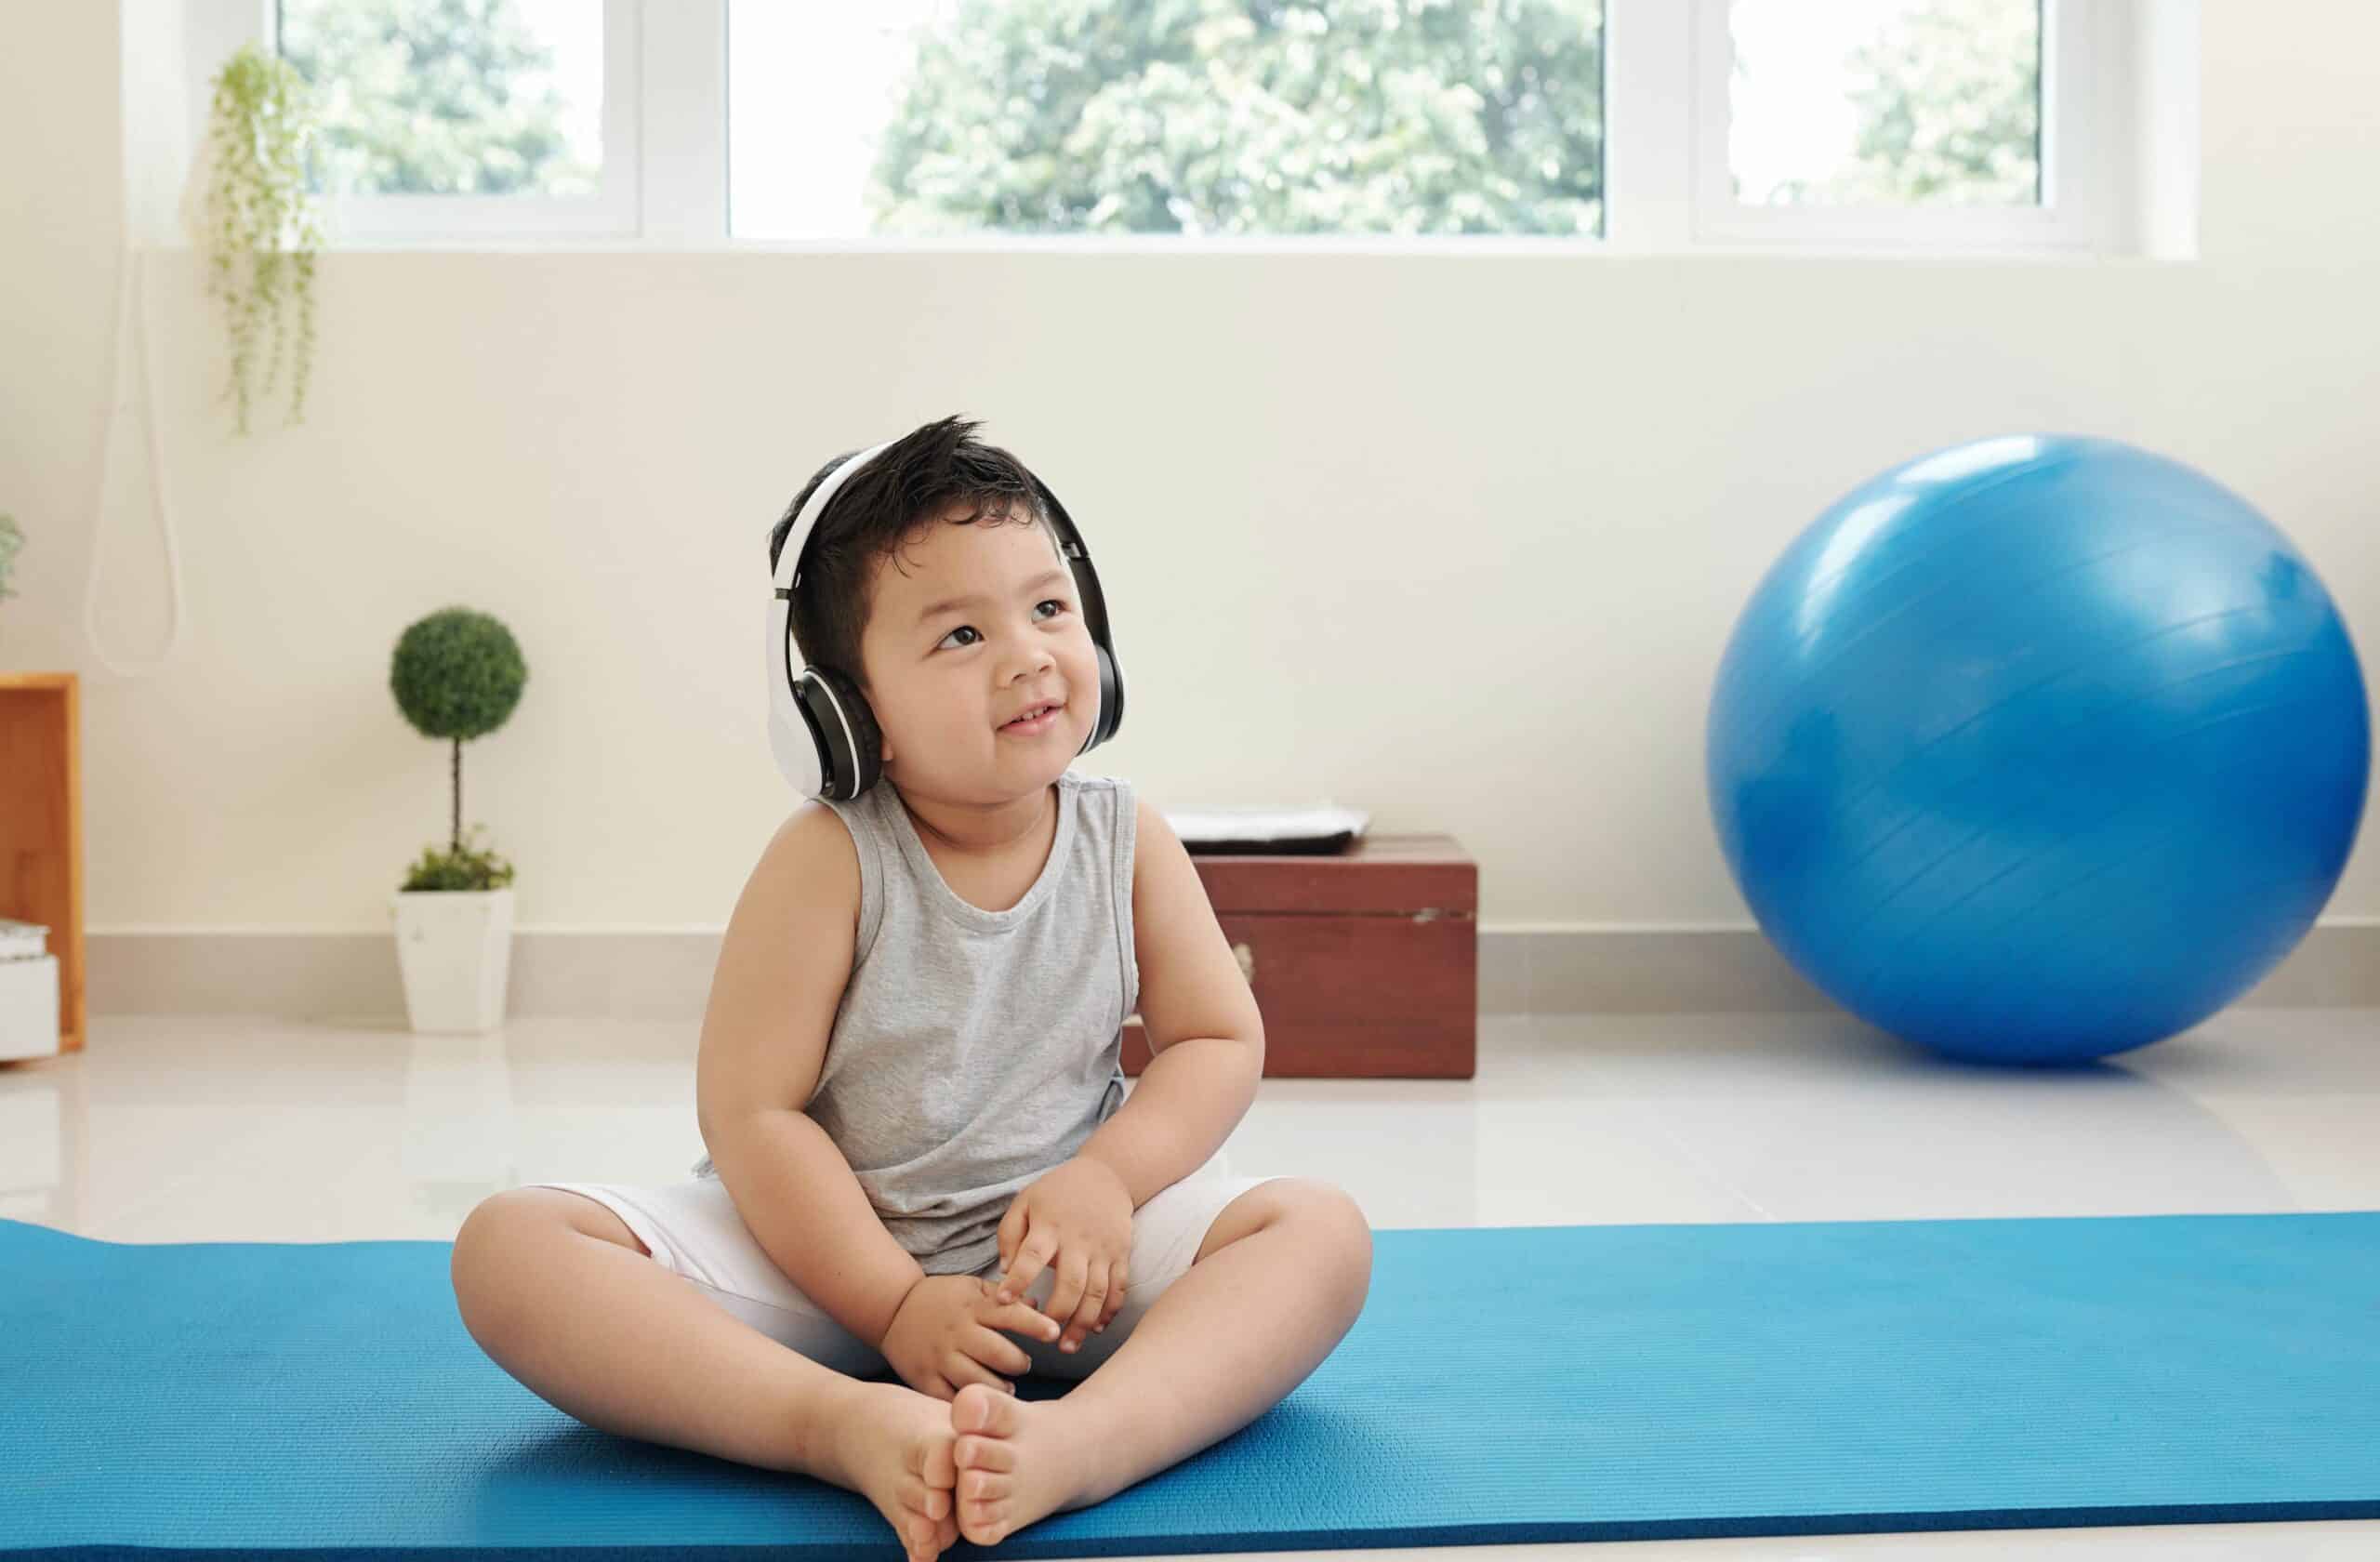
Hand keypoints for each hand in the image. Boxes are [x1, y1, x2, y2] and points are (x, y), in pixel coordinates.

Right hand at [879, 1274, 1062, 1401]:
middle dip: (1019, 1363)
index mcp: (973, 1307)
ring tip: (1008, 1386)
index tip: (1054, 1333)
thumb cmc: (943, 1298)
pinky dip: (969, 1404)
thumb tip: (1039, 1303)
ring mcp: (940, 1358)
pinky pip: (950, 1399)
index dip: (1035, 1324)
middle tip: (1023, 1364)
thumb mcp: (972, 1287)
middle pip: (999, 1354)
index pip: (1011, 1314)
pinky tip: (981, 1402)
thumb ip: (1005, 1296)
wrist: (893, 1309)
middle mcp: (958, 1332)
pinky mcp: (925, 1379)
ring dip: (1000, 1388)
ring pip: (978, 1380)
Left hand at [993, 1156, 1134, 1353]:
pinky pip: (1119, 1288)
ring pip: (1097, 1292)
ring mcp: (1104, 1248)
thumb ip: (1009, 1234)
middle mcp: (1078, 1239)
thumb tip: (1006, 1270)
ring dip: (1083, 1323)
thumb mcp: (1025, 1201)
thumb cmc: (1057, 1192)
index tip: (1003, 1301)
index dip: (1017, 1281)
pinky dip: (1109, 1311)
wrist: (1106, 1175)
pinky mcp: (1121, 1254)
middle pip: (1070, 1284)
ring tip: (1067, 1346)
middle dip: (1056, 1314)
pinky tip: (1096, 1328)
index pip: (1031, 1257)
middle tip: (1042, 1334)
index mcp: (1050, 1226)